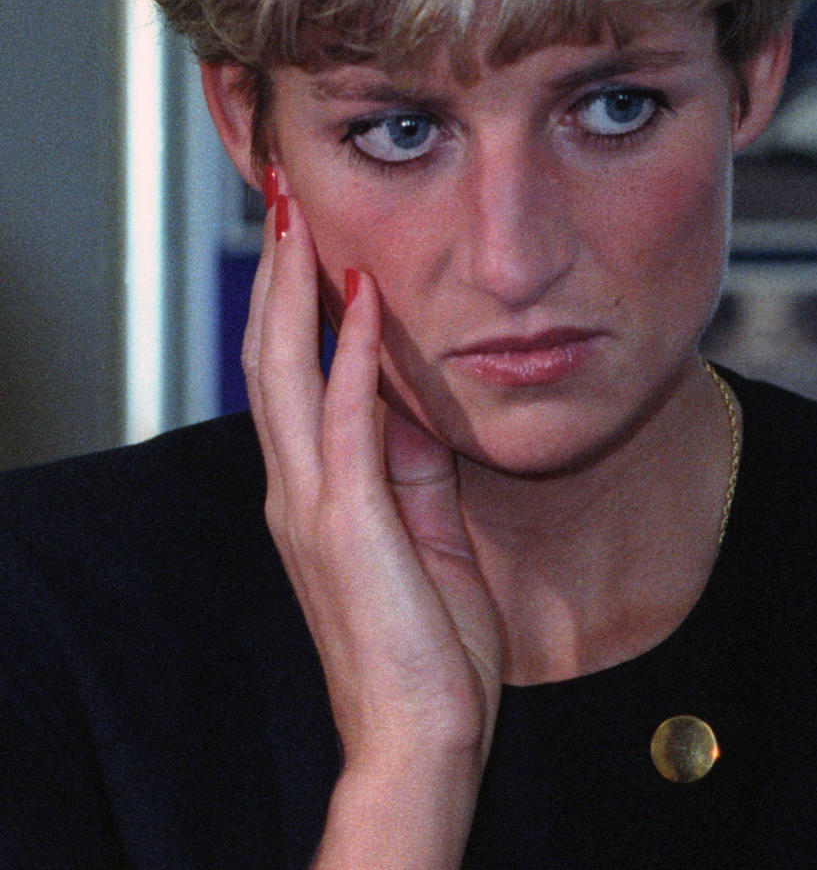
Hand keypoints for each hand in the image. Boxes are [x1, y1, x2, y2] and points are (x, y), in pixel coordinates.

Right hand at [242, 192, 502, 787]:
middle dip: (275, 272)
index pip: (287, 375)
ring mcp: (314, 504)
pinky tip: (363, 297)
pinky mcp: (349, 523)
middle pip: (268, 356)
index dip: (288, 302)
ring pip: (285, 372)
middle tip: (282, 199)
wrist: (423, 740)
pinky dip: (349, 352)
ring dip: (293, 289)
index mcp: (312, 493)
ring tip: (300, 221)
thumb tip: (412, 399)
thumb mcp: (423, 535)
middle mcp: (296, 489)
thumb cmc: (427, 650)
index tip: (302, 238)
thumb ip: (409, 466)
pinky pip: (344, 420)